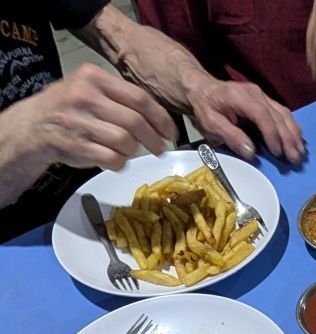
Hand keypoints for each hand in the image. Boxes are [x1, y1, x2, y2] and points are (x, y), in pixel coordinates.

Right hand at [29, 63, 176, 171]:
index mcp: (94, 77)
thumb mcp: (89, 88)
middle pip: (135, 122)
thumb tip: (158, 119)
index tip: (170, 132)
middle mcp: (86, 97)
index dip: (161, 118)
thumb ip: (120, 97)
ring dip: (133, 150)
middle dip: (154, 139)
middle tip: (160, 148)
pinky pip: (113, 159)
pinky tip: (115, 158)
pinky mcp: (78, 146)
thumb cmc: (69, 107)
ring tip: (128, 150)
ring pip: (126, 142)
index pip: (139, 98)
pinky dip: (120, 163)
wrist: (34, 125)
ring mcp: (80, 122)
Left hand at [186, 78, 305, 163]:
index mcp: (241, 97)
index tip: (277, 153)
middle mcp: (256, 94)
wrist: (202, 88)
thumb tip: (251, 152)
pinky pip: (282, 113)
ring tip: (300, 153)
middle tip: (295, 159)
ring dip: (294, 134)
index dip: (272, 135)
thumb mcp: (210, 123)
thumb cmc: (205, 106)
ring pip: (284, 114)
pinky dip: (291, 127)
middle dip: (289, 139)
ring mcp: (262, 95)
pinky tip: (297, 140)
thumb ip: (230, 136)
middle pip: (278, 116)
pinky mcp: (265, 100)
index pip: (263, 115)